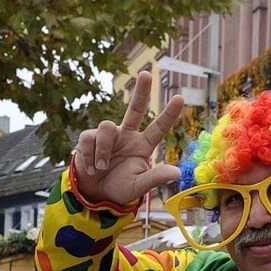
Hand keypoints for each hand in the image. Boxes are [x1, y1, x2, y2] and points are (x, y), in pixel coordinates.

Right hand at [73, 71, 184, 205]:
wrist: (95, 195)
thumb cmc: (120, 189)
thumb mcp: (139, 186)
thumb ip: (156, 178)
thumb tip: (178, 172)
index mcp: (142, 146)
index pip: (158, 128)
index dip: (169, 114)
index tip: (181, 98)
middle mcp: (127, 135)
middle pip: (135, 108)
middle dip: (141, 91)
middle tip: (146, 74)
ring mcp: (108, 135)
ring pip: (106, 127)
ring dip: (103, 150)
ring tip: (102, 168)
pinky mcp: (89, 138)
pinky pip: (89, 139)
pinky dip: (90, 157)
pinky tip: (91, 169)